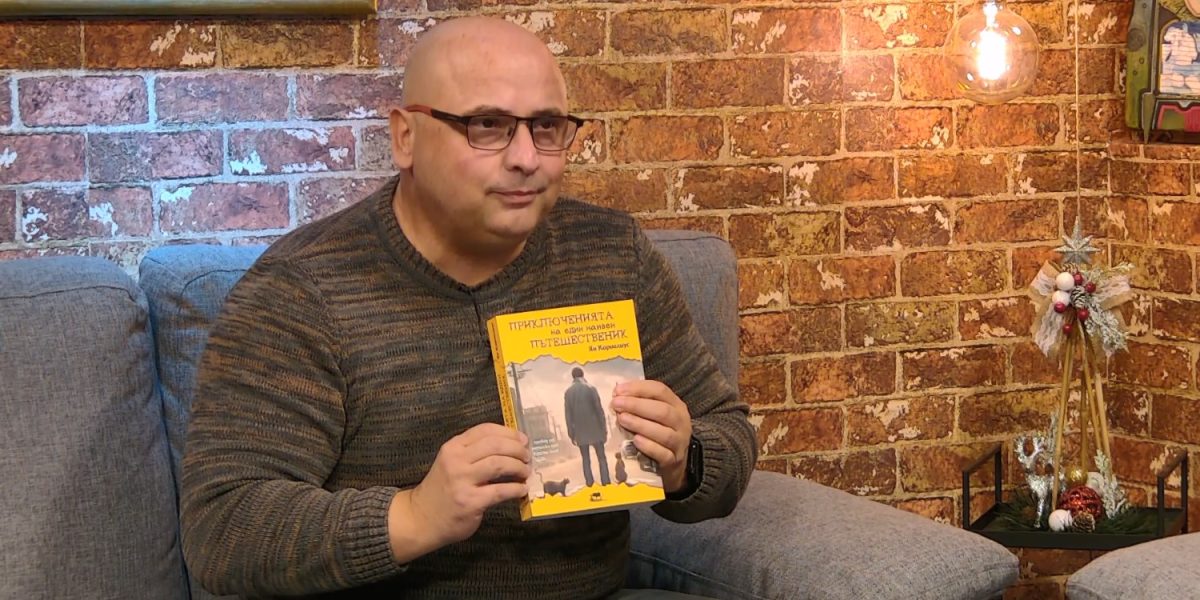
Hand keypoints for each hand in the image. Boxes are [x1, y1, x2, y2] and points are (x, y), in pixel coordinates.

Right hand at [391, 424, 530, 556]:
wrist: (421, 518)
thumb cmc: (442, 490)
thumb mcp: (452, 463)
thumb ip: (474, 453)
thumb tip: (511, 447)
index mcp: (453, 447)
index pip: (485, 430)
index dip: (508, 432)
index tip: (522, 439)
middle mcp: (456, 460)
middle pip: (495, 444)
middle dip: (517, 449)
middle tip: (527, 456)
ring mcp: (462, 481)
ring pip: (499, 464)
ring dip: (519, 467)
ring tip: (525, 472)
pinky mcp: (470, 501)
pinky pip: (500, 491)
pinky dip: (516, 489)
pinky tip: (521, 490)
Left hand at [611, 380, 691, 493]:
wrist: (674, 462)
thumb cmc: (658, 431)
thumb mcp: (654, 413)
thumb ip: (640, 401)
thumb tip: (617, 393)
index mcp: (676, 405)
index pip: (660, 390)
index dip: (639, 388)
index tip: (618, 390)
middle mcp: (681, 422)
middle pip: (663, 411)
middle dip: (637, 406)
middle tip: (616, 404)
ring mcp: (679, 442)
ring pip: (664, 433)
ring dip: (641, 424)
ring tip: (622, 419)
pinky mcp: (674, 460)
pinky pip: (662, 454)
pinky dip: (648, 446)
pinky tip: (635, 441)